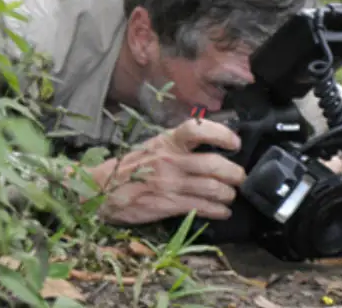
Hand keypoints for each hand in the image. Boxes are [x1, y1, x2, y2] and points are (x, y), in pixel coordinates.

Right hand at [85, 118, 246, 224]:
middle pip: (213, 164)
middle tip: (240, 177)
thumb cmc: (130, 168)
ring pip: (212, 188)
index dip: (221, 134)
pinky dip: (218, 210)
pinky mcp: (168, 204)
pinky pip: (201, 207)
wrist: (100, 190)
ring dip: (229, 193)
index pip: (197, 130)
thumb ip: (178, 147)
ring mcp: (170, 183)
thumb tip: (209, 148)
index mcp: (166, 141)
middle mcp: (170, 160)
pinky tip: (223, 211)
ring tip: (231, 195)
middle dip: (234, 173)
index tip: (234, 143)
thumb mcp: (153, 148)